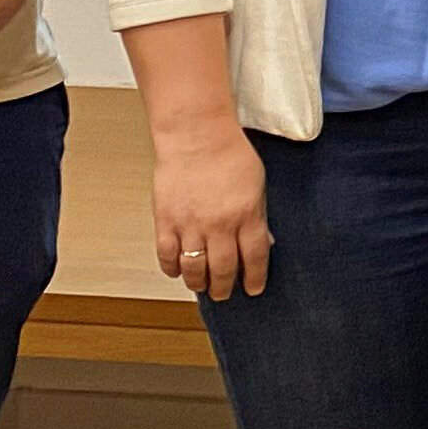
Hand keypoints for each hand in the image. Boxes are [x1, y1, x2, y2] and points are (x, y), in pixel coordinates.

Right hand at [150, 119, 272, 297]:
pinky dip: (172, 268)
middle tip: (224, 293)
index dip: (255, 278)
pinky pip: (168, 256)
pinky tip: (178, 270)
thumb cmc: (229, 153)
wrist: (196, 135)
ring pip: (194, 269)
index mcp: (248, 214)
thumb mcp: (257, 185)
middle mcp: (220, 224)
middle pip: (224, 270)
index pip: (255, 258)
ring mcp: (191, 224)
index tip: (254, 289)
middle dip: (225, 288)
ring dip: (199, 283)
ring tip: (202, 286)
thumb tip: (261, 244)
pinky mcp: (166, 221)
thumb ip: (257, 217)